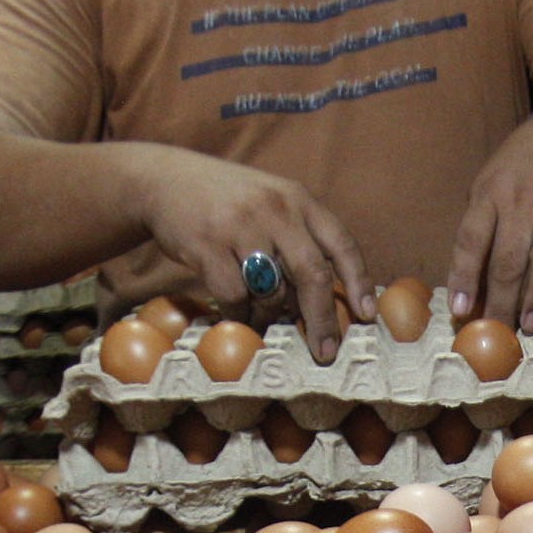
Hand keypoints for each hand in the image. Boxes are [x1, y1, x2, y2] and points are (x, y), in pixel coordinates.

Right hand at [119, 146, 369, 359]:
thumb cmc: (227, 201)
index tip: (368, 316)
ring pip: (272, 292)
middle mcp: (275, 209)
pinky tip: (236, 314)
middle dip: (322, 320)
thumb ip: (300, 237)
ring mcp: (240, 226)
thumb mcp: (271, 201)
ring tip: (263, 321)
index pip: (341, 244)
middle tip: (324, 352)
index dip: (359, 283)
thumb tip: (331, 296)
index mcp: (298, 199)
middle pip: (312, 275)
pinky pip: (235, 296)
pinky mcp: (207, 244)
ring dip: (271, 317)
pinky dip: (240, 314)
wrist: (164, 180)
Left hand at [445, 112, 532, 335]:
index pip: (471, 239)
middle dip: (502, 301)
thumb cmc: (515, 172)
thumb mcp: (486, 188)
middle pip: (509, 259)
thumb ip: (478, 232)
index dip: (464, 277)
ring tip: (532, 327)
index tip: (460, 311)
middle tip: (499, 332)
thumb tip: (468, 290)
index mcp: (490, 194)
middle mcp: (522, 200)